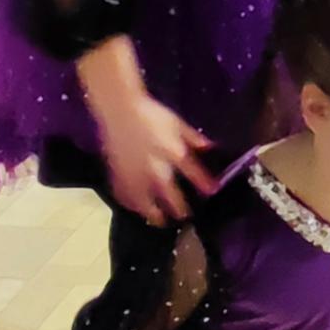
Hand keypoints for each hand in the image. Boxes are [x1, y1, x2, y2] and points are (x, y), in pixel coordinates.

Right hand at [91, 91, 217, 224]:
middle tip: (184, 216)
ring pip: (144, 200)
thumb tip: (211, 148)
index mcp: (171, 151)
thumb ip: (193, 138)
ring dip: (153, 212)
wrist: (120, 108)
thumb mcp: (177, 123)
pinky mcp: (118, 172)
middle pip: (168, 193)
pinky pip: (123, 194)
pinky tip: (135, 208)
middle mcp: (154, 166)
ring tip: (160, 221)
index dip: (204, 183)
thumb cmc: (151, 114)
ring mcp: (134, 172)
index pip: (192, 172)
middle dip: (178, 207)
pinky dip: (130, 203)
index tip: (212, 192)